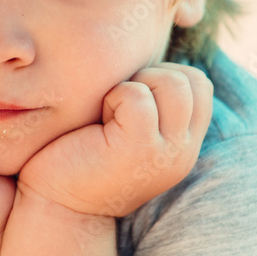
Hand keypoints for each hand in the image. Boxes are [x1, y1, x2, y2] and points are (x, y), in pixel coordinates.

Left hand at [17, 62, 212, 217]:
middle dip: (151, 77)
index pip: (200, 84)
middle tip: (116, 105)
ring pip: (172, 83)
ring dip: (134, 85)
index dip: (164, 76)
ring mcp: (167, 153)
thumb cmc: (82, 157)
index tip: (128, 100)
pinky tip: (96, 123)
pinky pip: (137, 97)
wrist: (56, 207)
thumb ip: (151, 102)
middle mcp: (184, 152)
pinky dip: (113, 98)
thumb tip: (152, 48)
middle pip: (192, 79)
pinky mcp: (140, 151)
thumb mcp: (128, 128)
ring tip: (108, 113)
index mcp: (185, 144)